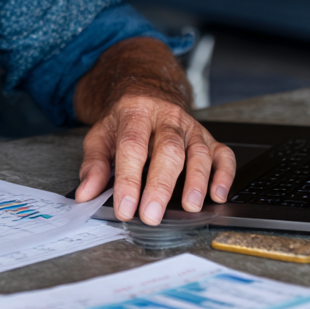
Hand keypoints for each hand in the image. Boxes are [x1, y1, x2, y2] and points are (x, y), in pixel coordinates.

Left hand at [74, 94, 235, 223]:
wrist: (146, 94)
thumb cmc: (123, 121)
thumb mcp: (101, 136)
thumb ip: (93, 165)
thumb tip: (86, 194)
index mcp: (135, 113)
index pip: (132, 146)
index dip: (128, 179)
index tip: (125, 207)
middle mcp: (166, 117)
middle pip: (167, 150)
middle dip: (160, 185)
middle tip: (153, 214)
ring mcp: (190, 127)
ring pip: (198, 152)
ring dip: (196, 181)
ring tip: (189, 207)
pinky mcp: (209, 138)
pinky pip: (223, 154)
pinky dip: (224, 175)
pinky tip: (217, 194)